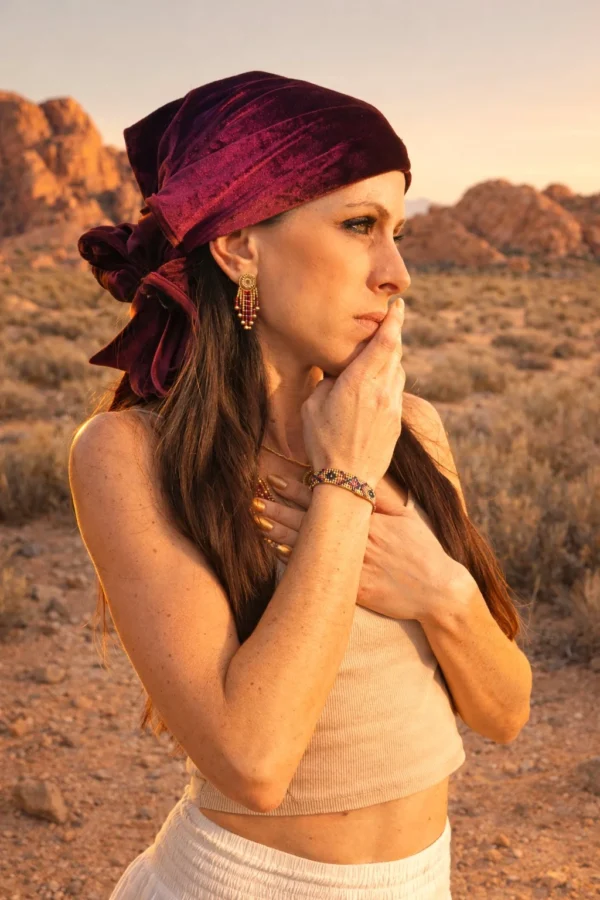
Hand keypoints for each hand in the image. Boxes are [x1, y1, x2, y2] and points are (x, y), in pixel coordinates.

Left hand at [252, 477, 463, 619]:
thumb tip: (364, 474)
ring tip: (257, 521)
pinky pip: (321, 574)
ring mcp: (356, 565)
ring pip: (312, 546)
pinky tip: (277, 552)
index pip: (328, 499)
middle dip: (281, 508)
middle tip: (255, 498)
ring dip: (282, 532)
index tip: (276, 479)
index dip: (298, 489)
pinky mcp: (355, 591)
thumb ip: (384, 495)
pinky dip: (298, 563)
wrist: (438, 590)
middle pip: (313, 520)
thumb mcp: (406, 517)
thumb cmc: (423, 550)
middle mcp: (359, 539)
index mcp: (370, 519)